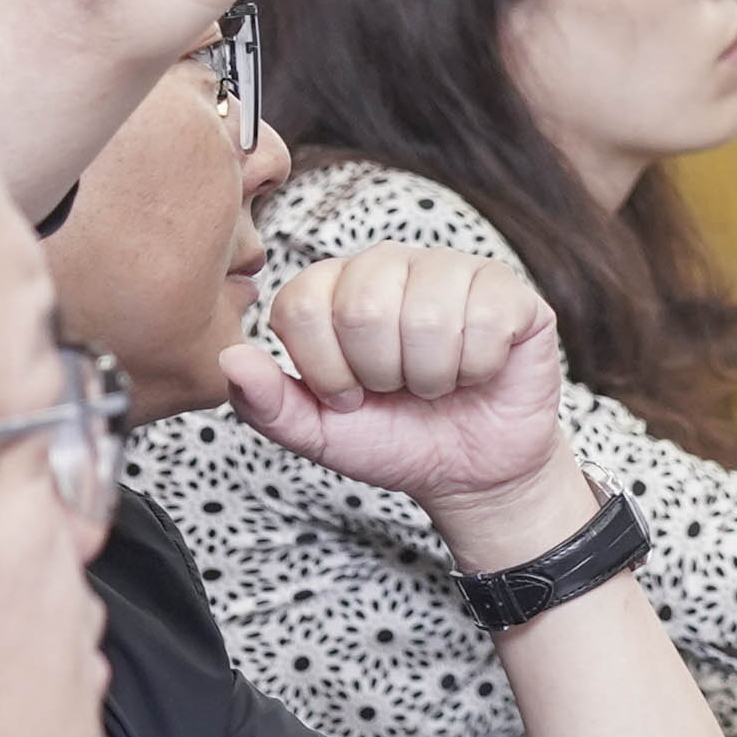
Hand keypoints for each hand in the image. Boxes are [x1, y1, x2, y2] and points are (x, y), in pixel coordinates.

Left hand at [220, 244, 570, 521]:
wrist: (473, 472)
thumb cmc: (394, 439)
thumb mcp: (319, 434)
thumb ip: (266, 402)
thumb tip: (230, 359)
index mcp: (333, 287)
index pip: (300, 305)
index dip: (325, 370)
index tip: (348, 395)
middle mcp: (388, 264)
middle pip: (363, 308)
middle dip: (380, 375)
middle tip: (397, 390)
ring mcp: (450, 269)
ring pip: (427, 313)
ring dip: (432, 376)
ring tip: (437, 382)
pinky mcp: (506, 289)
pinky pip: (486, 318)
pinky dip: (478, 367)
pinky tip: (477, 371)